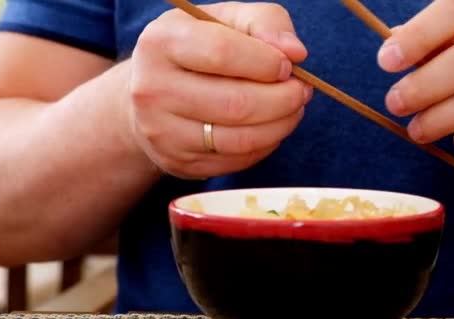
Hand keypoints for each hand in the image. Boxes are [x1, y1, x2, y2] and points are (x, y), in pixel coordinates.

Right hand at [128, 2, 310, 178]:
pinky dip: (265, 145)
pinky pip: (237, 161)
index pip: (222, 53)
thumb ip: (264, 22)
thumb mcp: (224, 20)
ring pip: (240, 140)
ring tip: (293, 109)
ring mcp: (162, 133)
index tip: (288, 65)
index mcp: (161, 43)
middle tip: (301, 91)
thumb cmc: (196, 51)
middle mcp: (152, 90)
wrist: (151, 95)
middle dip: (284, 99)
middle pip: (236, 104)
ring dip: (281, 125)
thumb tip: (295, 52)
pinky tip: (271, 128)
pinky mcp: (178, 163)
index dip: (267, 62)